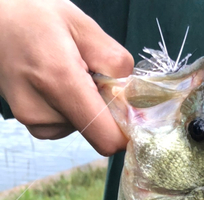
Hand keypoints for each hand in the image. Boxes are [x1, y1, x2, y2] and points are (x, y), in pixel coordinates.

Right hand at [0, 0, 132, 154]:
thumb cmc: (35, 15)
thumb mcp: (82, 25)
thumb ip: (114, 62)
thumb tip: (131, 96)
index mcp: (60, 82)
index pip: (106, 138)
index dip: (124, 130)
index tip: (127, 109)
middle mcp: (43, 111)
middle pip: (96, 130)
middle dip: (102, 106)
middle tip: (87, 72)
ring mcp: (33, 121)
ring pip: (81, 127)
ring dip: (84, 104)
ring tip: (64, 71)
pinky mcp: (30, 124)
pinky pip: (66, 125)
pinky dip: (69, 108)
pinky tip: (54, 83)